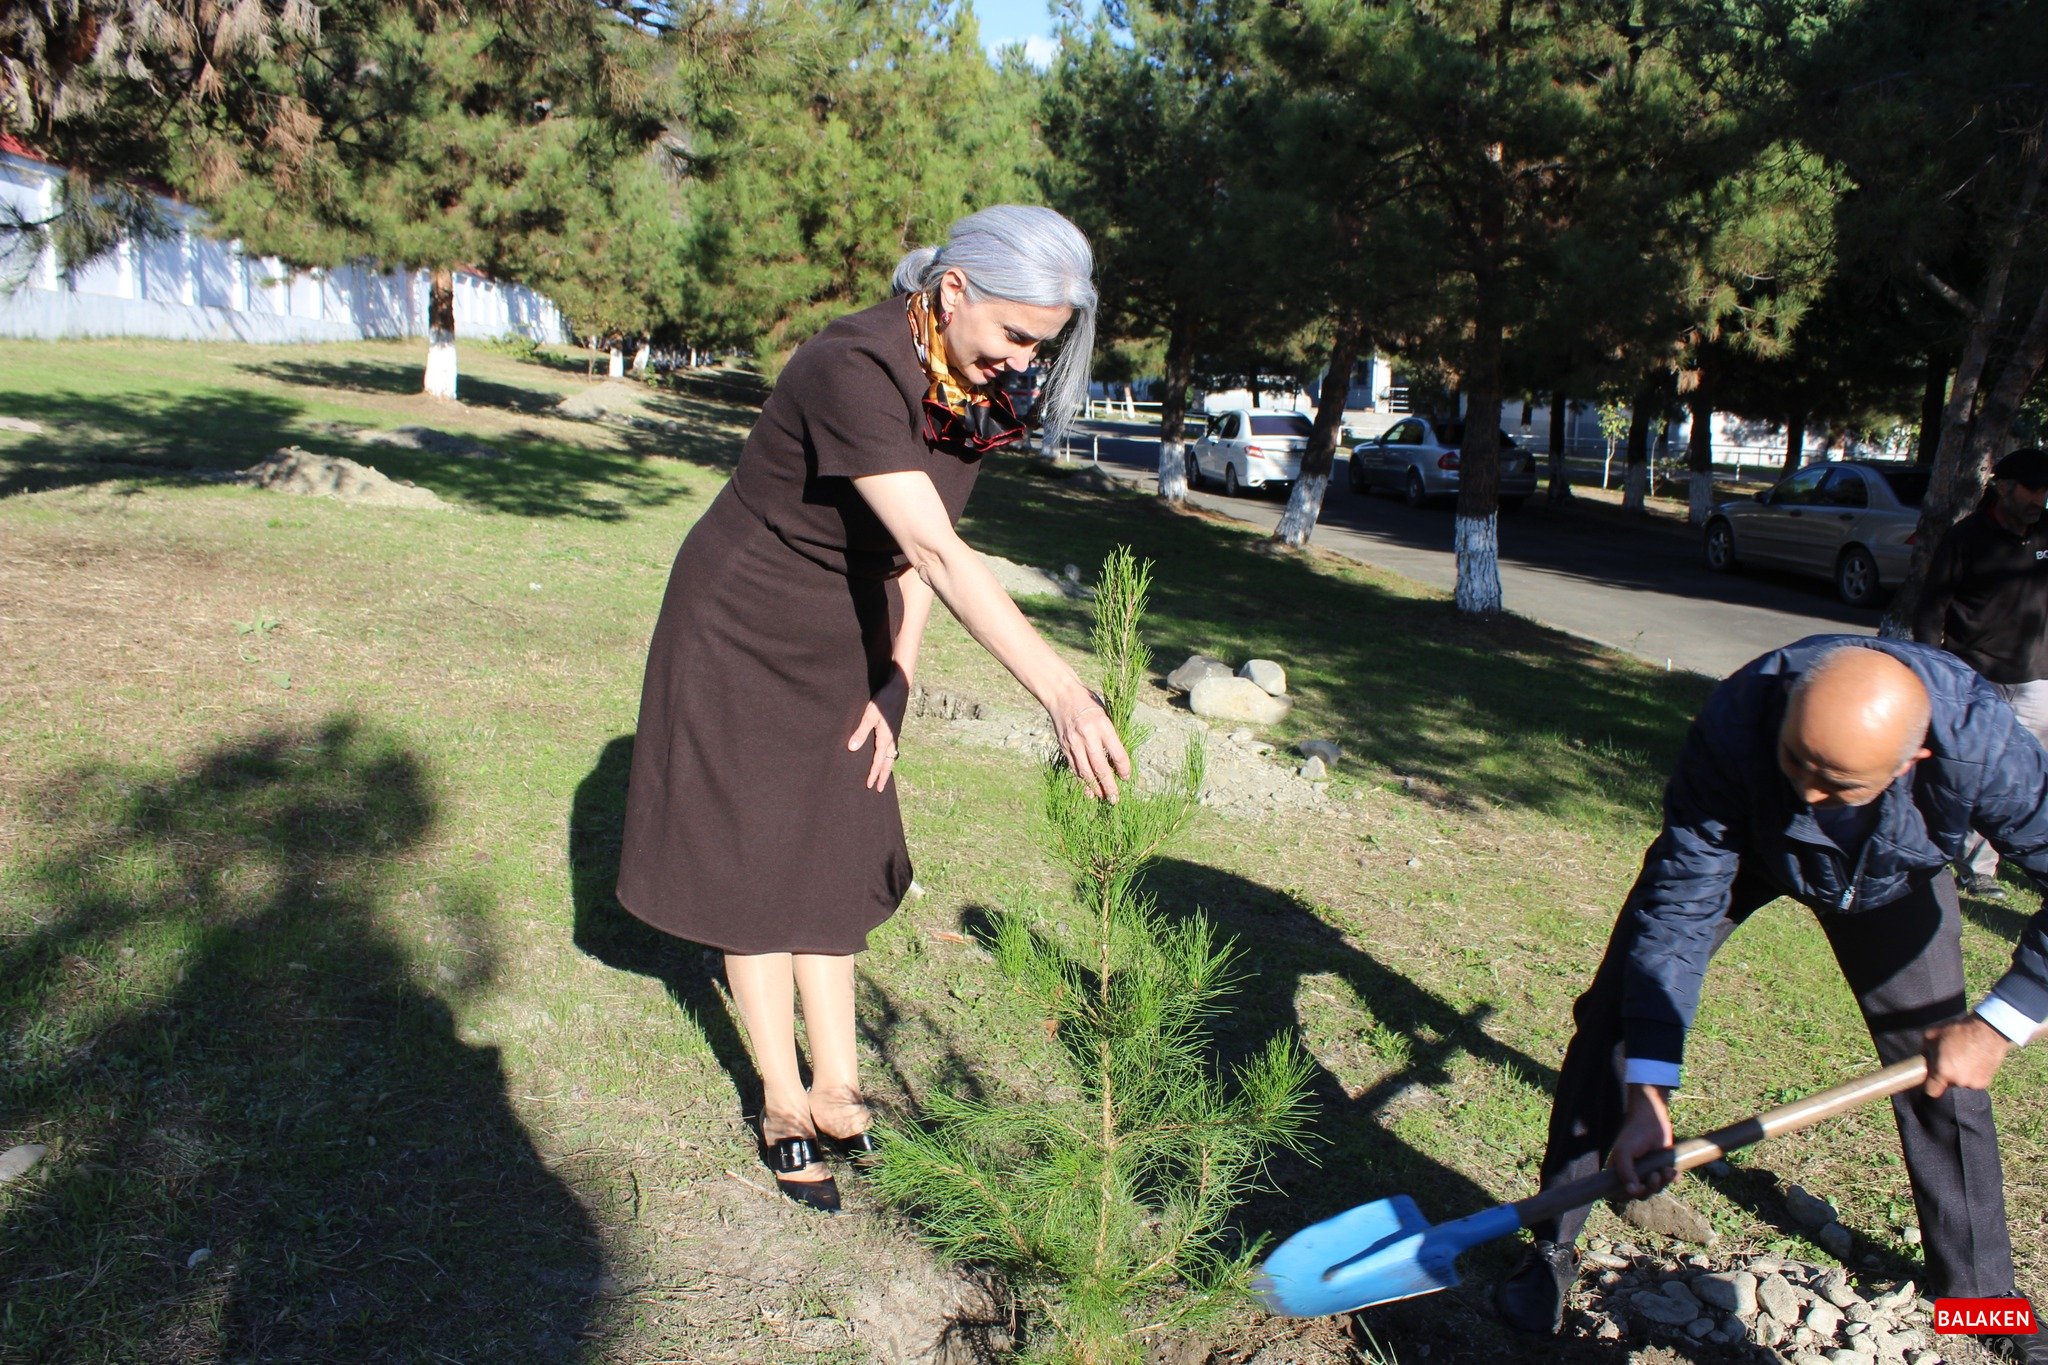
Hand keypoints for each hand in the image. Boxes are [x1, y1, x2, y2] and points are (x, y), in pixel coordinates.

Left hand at [847, 688, 902, 792]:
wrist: (900, 687)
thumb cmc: (883, 701)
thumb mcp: (869, 715)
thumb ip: (860, 732)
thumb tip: (852, 749)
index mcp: (886, 738)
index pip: (878, 761)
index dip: (873, 773)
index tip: (869, 785)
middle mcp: (892, 738)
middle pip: (888, 762)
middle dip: (883, 776)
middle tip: (880, 788)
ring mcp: (895, 733)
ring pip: (892, 755)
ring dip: (887, 767)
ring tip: (883, 775)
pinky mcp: (895, 727)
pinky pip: (893, 747)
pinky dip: (889, 756)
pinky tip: (886, 755)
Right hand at [1051, 688, 1131, 802]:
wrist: (1061, 695)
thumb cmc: (1088, 703)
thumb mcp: (1105, 714)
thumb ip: (1111, 735)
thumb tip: (1119, 759)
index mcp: (1102, 725)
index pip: (1117, 753)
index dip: (1124, 768)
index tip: (1127, 777)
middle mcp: (1087, 735)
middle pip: (1100, 767)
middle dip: (1109, 785)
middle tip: (1115, 798)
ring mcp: (1074, 742)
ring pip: (1085, 771)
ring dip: (1095, 787)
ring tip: (1103, 797)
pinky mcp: (1064, 746)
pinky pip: (1074, 767)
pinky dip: (1082, 780)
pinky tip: (1088, 789)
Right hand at [1608, 1084, 1675, 1199]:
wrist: (1652, 1120)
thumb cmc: (1634, 1134)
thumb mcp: (1624, 1151)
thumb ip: (1625, 1171)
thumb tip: (1632, 1191)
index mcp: (1619, 1172)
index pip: (1620, 1194)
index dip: (1628, 1195)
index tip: (1638, 1188)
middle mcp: (1633, 1175)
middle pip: (1641, 1195)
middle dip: (1650, 1188)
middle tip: (1655, 1175)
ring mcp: (1648, 1172)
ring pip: (1655, 1189)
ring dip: (1663, 1183)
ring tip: (1666, 1170)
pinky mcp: (1662, 1168)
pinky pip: (1668, 1182)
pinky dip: (1672, 1179)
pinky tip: (1672, 1170)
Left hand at [1923, 1015, 2011, 1096]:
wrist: (1988, 1031)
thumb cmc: (1958, 1031)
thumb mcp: (1931, 1036)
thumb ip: (1923, 1052)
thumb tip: (1920, 1061)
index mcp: (1943, 1072)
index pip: (1931, 1091)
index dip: (1929, 1085)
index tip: (1930, 1078)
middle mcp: (1958, 1081)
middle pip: (1947, 1085)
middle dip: (1945, 1075)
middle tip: (1949, 1060)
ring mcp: (1973, 1083)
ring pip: (1960, 1083)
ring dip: (1960, 1075)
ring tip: (1963, 1059)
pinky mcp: (1985, 1082)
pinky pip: (1973, 1081)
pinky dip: (1972, 1074)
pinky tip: (1973, 1061)